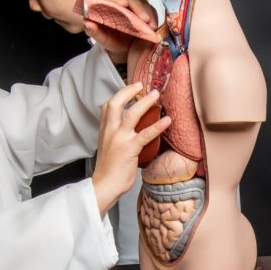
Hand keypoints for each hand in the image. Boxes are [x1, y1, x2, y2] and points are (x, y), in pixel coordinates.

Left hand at [84, 0, 159, 58]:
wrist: (124, 49)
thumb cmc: (111, 39)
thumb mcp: (102, 38)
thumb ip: (93, 31)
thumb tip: (87, 22)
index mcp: (106, 2)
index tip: (122, 4)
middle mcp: (120, 0)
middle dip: (135, 6)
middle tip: (142, 18)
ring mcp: (135, 4)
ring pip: (141, 2)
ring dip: (146, 14)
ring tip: (150, 26)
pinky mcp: (146, 10)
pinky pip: (151, 11)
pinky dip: (153, 19)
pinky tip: (153, 27)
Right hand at [93, 82, 170, 210]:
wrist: (105, 185)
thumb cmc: (109, 169)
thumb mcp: (108, 147)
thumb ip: (116, 136)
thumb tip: (132, 131)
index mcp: (104, 130)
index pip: (107, 106)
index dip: (119, 95)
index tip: (131, 89)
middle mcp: (109, 131)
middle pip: (116, 103)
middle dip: (129, 91)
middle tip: (142, 85)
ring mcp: (119, 139)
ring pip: (132, 114)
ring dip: (145, 102)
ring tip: (156, 95)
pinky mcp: (130, 148)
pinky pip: (146, 134)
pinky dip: (158, 126)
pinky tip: (167, 120)